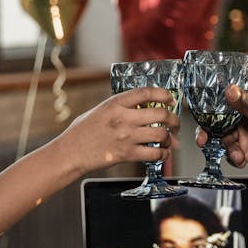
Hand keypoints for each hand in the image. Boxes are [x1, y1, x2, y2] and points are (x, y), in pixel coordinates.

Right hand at [55, 87, 180, 175]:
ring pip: (161, 134)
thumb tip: (146, 110)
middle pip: (160, 114)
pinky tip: (162, 154)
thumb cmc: (83, 131)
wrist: (71, 152)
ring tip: (169, 140)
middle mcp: (123, 118)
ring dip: (170, 138)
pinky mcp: (127, 154)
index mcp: (115, 103)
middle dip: (174, 119)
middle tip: (176, 123)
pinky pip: (154, 154)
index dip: (163, 94)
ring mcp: (126, 136)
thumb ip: (121, 107)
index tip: (171, 98)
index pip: (146, 92)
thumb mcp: (101, 110)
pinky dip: (163, 154)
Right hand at [195, 86, 247, 180]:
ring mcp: (244, 134)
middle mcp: (245, 117)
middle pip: (219, 121)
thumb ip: (246, 105)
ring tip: (238, 154)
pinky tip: (243, 160)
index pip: (226, 100)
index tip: (202, 115)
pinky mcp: (245, 150)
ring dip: (228, 148)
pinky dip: (233, 157)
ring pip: (222, 139)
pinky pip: (229, 153)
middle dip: (211, 131)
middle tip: (203, 139)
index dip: (212, 107)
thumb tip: (229, 90)